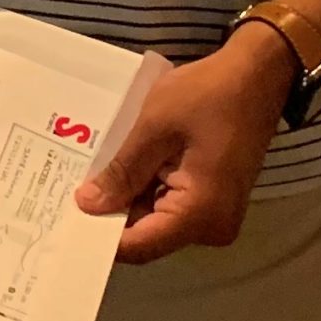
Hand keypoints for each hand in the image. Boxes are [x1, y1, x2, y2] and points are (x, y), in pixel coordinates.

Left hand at [74, 27, 291, 263]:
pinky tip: (115, 170)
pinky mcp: (212, 199)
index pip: (139, 245)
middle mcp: (211, 226)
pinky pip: (169, 205)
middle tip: (63, 194)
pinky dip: (143, 189)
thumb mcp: (155, 126)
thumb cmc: (208, 95)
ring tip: (82, 179)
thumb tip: (87, 206)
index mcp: (200, 213)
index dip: (99, 236)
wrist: (258, 75)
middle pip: (146, 234)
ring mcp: (214, 214)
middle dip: (108, 215)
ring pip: (155, 219)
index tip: (62, 221)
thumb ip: (122, 171)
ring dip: (124, 199)